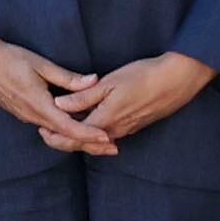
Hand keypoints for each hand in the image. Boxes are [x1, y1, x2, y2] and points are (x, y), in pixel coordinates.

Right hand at [0, 25, 109, 154]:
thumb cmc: (8, 58)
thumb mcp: (40, 64)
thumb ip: (67, 77)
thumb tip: (94, 81)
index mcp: (38, 104)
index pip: (68, 127)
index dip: (89, 134)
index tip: (107, 138)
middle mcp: (31, 115)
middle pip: (64, 137)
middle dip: (89, 143)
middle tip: (112, 147)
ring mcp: (24, 116)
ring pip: (55, 134)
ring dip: (77, 138)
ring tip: (98, 140)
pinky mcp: (21, 112)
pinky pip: (46, 127)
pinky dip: (63, 131)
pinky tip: (74, 126)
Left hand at [59, 48, 216, 146]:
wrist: (178, 80)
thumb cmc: (143, 76)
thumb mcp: (109, 83)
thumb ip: (83, 97)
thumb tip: (58, 104)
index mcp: (106, 120)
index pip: (74, 137)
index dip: (56, 136)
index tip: (41, 130)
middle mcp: (116, 130)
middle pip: (84, 143)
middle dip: (64, 140)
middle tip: (46, 132)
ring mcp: (127, 129)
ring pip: (97, 140)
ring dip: (80, 137)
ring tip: (62, 128)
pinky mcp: (135, 125)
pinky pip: (110, 135)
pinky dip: (95, 134)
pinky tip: (88, 124)